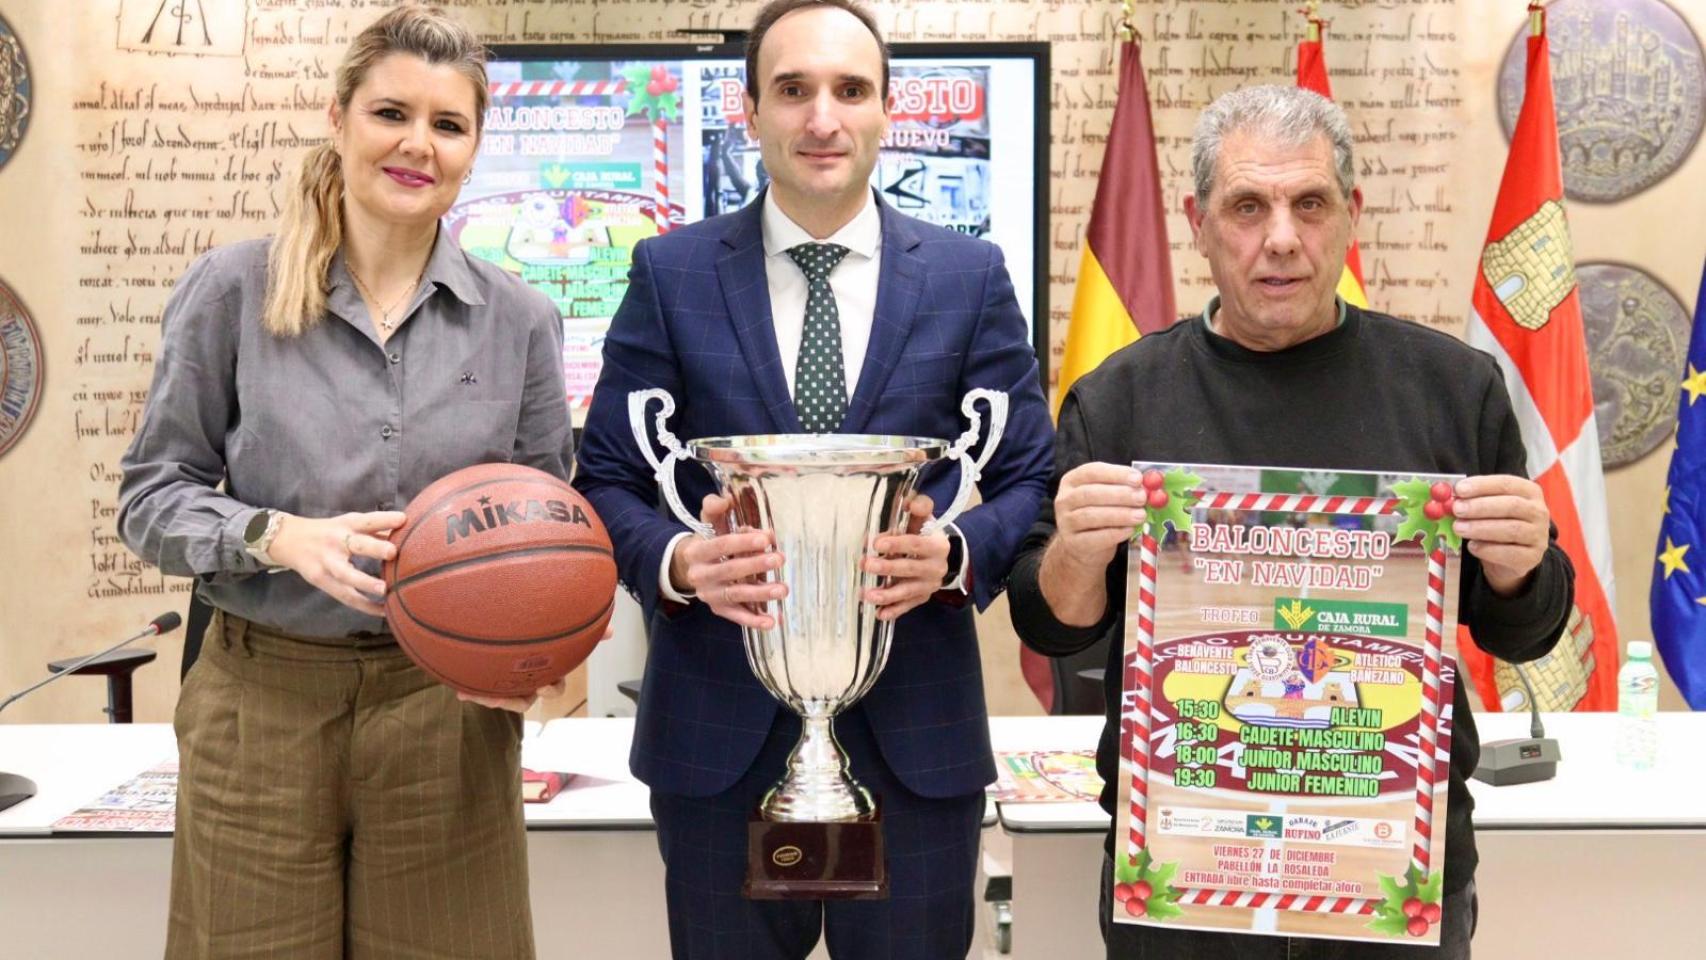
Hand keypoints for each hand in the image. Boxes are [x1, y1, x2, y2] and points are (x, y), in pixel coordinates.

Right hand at [267, 510, 406, 615]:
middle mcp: (337, 541)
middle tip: (393, 552)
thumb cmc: (331, 531)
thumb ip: (377, 529)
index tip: (404, 519)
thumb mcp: (350, 524)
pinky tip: (384, 611)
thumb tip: (410, 532)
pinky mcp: (321, 580)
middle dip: (374, 548)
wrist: (289, 540)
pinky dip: (364, 605)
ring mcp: (327, 562)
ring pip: (345, 574)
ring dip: (365, 582)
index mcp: (347, 525)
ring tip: (385, 590)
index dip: (385, 519)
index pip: (367, 520)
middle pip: (356, 545)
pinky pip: (344, 596)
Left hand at [454, 620, 614, 712]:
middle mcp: (526, 679)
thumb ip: (584, 632)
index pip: (553, 686)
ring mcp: (505, 681)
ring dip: (493, 699)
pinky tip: (461, 691)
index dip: (551, 688)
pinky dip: (472, 692)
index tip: (545, 683)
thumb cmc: (537, 627)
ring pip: (502, 699)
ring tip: (481, 695)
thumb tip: (611, 631)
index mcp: (545, 670)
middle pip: (526, 699)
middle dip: (518, 699)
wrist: (501, 621)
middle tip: (507, 694)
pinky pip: (480, 692)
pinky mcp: (485, 680)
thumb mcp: (560, 627)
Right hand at [670, 493, 786, 628]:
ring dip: (760, 593)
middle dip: (756, 565)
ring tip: (783, 590)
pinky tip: (773, 621)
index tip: (766, 538)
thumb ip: (714, 508)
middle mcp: (700, 575)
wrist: (690, 568)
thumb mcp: (709, 522)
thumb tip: (725, 499)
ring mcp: (709, 595)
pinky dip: (755, 620)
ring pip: (736, 595)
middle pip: (731, 570)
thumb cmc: (709, 542)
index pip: (720, 545)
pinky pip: (738, 616)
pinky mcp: (719, 609)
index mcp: (697, 551)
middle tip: (779, 559)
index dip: (743, 542)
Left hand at [862, 494, 950, 621]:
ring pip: (907, 591)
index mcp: (937, 545)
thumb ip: (919, 506)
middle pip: (909, 568)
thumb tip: (908, 501)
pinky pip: (908, 606)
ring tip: (866, 594)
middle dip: (886, 567)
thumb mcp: (924, 518)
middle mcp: (936, 567)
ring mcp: (929, 585)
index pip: (916, 544)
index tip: (875, 543)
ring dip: (886, 594)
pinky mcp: (923, 598)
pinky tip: (879, 614)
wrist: (940, 556)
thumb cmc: (924, 533)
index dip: (897, 543)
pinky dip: (894, 611)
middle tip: (865, 564)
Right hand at [1050, 463, 1147, 571]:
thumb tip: (1149, 485)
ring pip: (1091, 515)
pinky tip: (1129, 530)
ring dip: (1119, 514)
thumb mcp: (1106, 497)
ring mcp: (1065, 522)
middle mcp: (1064, 500)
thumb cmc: (1099, 515)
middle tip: (1141, 498)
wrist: (1083, 547)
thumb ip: (1123, 488)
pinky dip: (1115, 533)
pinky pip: (1095, 537)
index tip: (1137, 479)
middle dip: (1119, 495)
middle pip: (1090, 493)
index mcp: (1072, 481)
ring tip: (1140, 515)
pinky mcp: (1073, 543)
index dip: (1115, 474)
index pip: (1091, 472)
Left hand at [1450, 474, 1549, 596]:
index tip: (1459, 489)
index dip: (1482, 485)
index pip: (1507, 484)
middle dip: (1481, 507)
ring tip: (1459, 528)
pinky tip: (1472, 547)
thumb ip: (1472, 500)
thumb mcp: (1487, 508)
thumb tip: (1445, 496)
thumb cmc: (1496, 524)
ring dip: (1481, 528)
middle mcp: (1538, 512)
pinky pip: (1511, 553)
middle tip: (1457, 509)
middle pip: (1511, 505)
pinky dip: (1488, 550)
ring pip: (1512, 529)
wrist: (1509, 558)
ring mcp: (1538, 535)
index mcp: (1529, 492)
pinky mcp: (1532, 557)